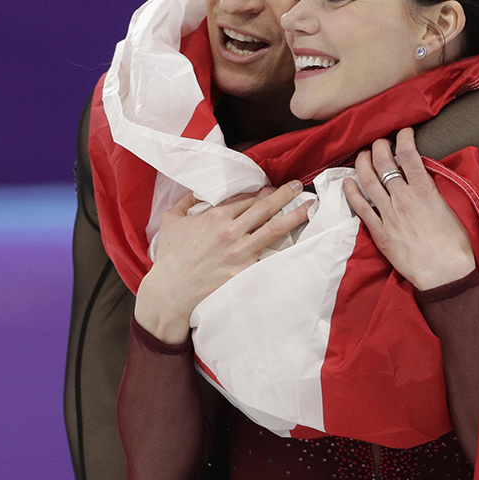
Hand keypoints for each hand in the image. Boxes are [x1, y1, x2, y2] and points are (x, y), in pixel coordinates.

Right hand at [134, 182, 311, 343]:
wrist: (171, 292)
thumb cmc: (170, 258)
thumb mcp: (171, 220)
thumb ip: (186, 200)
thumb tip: (198, 190)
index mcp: (215, 216)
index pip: (245, 198)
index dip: (261, 191)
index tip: (271, 188)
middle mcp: (231, 231)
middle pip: (264, 208)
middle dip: (284, 194)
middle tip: (299, 186)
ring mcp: (240, 252)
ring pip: (274, 229)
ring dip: (294, 215)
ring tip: (309, 207)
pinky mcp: (245, 271)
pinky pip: (270, 256)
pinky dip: (286, 247)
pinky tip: (300, 241)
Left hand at [343, 127, 474, 290]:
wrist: (445, 273)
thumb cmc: (454, 245)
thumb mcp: (448, 208)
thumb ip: (431, 191)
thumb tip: (422, 178)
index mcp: (425, 191)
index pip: (409, 155)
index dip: (403, 138)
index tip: (402, 132)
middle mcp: (404, 198)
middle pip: (384, 163)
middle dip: (379, 147)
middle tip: (379, 142)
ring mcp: (389, 214)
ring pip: (369, 181)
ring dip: (363, 163)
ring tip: (363, 154)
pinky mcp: (379, 231)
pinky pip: (361, 207)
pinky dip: (351, 192)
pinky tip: (347, 181)